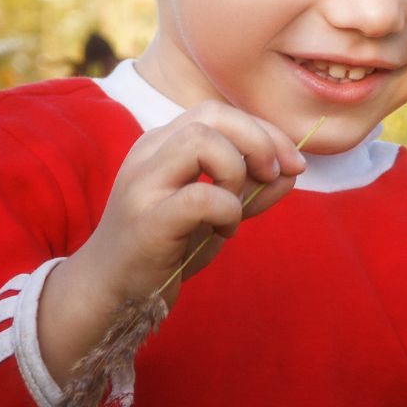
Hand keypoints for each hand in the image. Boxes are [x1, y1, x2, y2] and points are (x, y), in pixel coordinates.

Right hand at [39, 101, 306, 382]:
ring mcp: (143, 184)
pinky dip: (227, 209)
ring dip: (236, 172)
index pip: (219, 113)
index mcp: (163, 144)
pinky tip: (224, 230)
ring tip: (234, 206)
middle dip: (259, 139)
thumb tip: (294, 170)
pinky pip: (201, 196)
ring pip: (201, 142)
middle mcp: (149, 154)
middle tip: (275, 174)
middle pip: (211, 115)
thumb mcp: (217, 211)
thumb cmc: (166, 247)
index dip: (264, 131)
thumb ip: (253, 189)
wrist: (112, 293)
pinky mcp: (147, 220)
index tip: (294, 162)